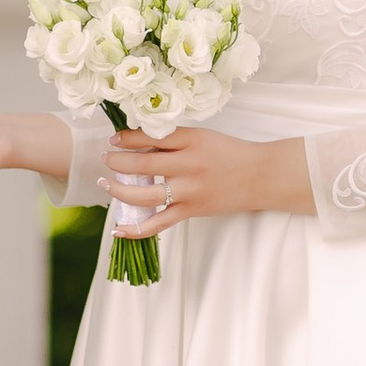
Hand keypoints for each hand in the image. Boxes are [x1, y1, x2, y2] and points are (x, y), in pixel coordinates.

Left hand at [100, 126, 312, 234]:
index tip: (114, 140)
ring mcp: (188, 190)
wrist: (260, 176)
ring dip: (119, 189)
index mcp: (190, 139)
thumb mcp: (203, 137)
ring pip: (144, 194)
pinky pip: (159, 223)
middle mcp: (187, 164)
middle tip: (105, 159)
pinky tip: (118, 229)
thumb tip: (139, 143)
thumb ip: (174, 140)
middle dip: (116, 161)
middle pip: (141, 163)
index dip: (125, 138)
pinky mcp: (191, 210)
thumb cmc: (230, 153)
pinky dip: (136, 229)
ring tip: (105, 184)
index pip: (149, 136)